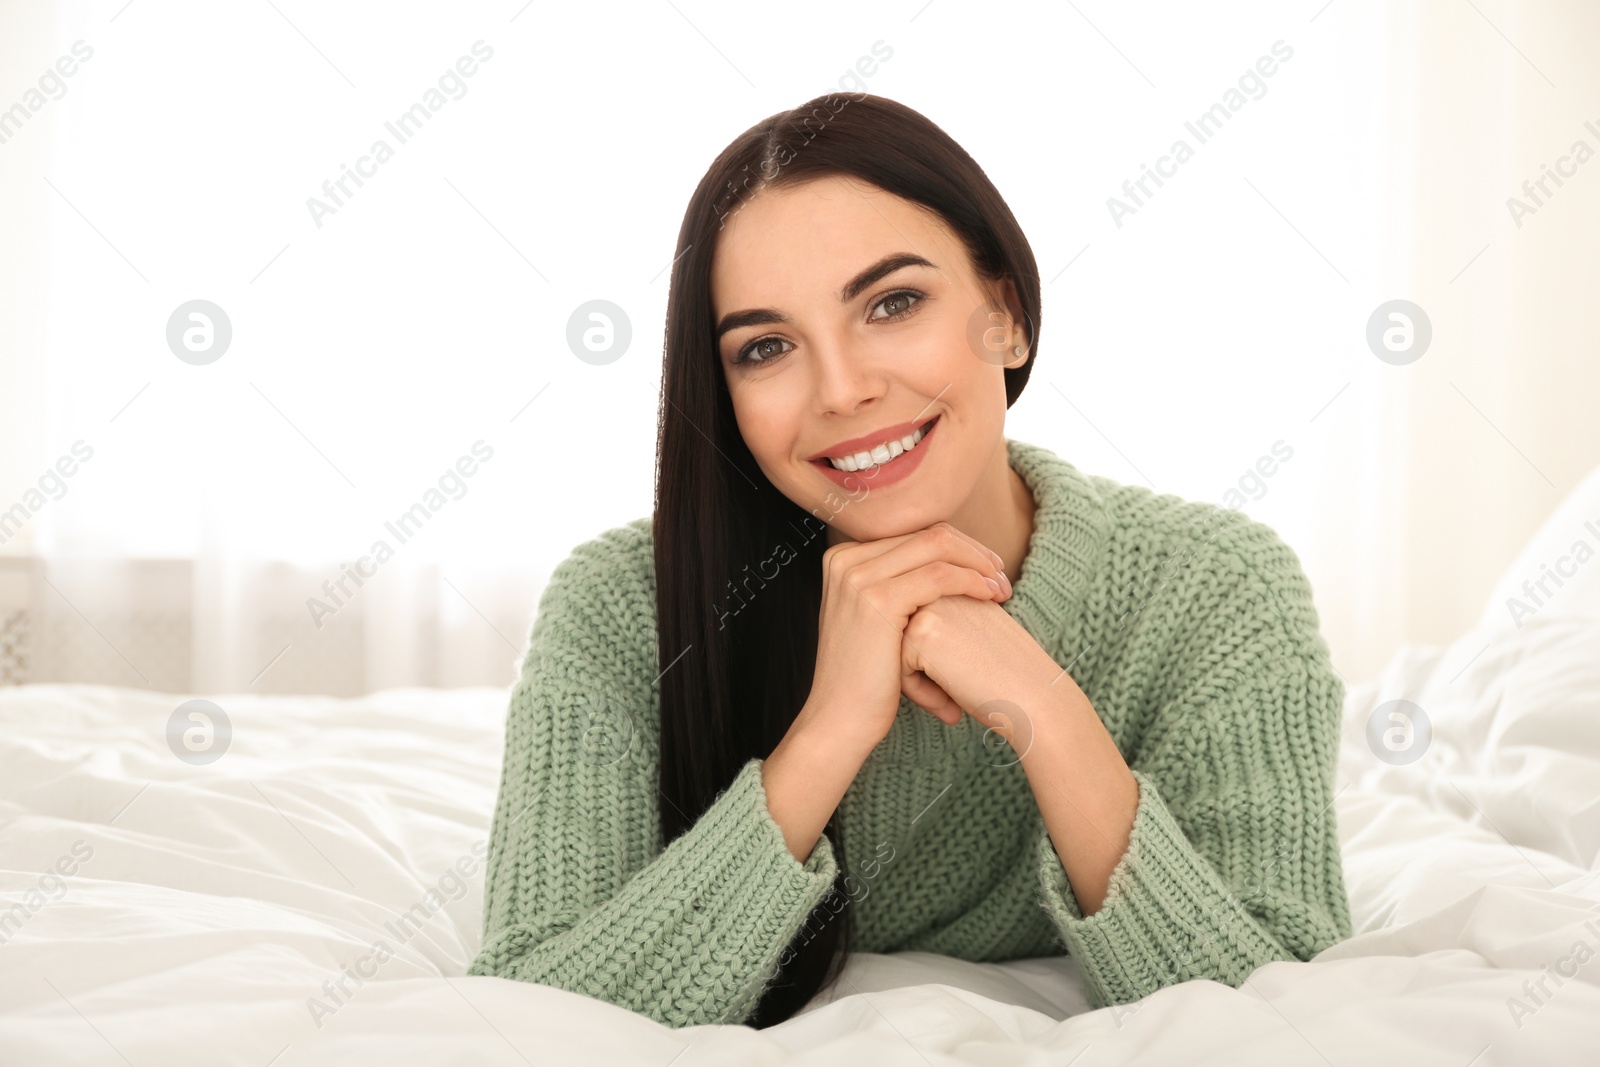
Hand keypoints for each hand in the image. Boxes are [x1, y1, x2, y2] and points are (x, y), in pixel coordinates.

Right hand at [804, 521, 1011, 753]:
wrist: (840, 719)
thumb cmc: (865, 678)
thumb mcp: (874, 620)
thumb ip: (897, 586)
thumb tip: (945, 562)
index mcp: (843, 558)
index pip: (914, 535)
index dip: (957, 547)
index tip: (986, 568)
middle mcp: (846, 559)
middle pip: (927, 534)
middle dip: (973, 551)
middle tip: (1000, 574)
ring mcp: (858, 576)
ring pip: (938, 546)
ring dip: (979, 564)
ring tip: (1002, 588)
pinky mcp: (878, 599)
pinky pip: (940, 574)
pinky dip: (973, 581)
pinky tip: (991, 596)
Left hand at [899, 592, 1071, 742]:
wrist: (1036, 699)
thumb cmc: (1005, 672)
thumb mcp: (971, 631)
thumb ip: (939, 618)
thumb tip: (893, 634)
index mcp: (950, 578)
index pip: (913, 626)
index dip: (935, 658)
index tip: (972, 665)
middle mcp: (938, 583)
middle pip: (898, 636)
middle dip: (922, 667)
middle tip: (966, 679)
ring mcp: (929, 603)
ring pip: (894, 651)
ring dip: (920, 679)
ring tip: (958, 688)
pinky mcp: (922, 631)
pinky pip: (897, 668)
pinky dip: (919, 692)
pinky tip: (953, 698)